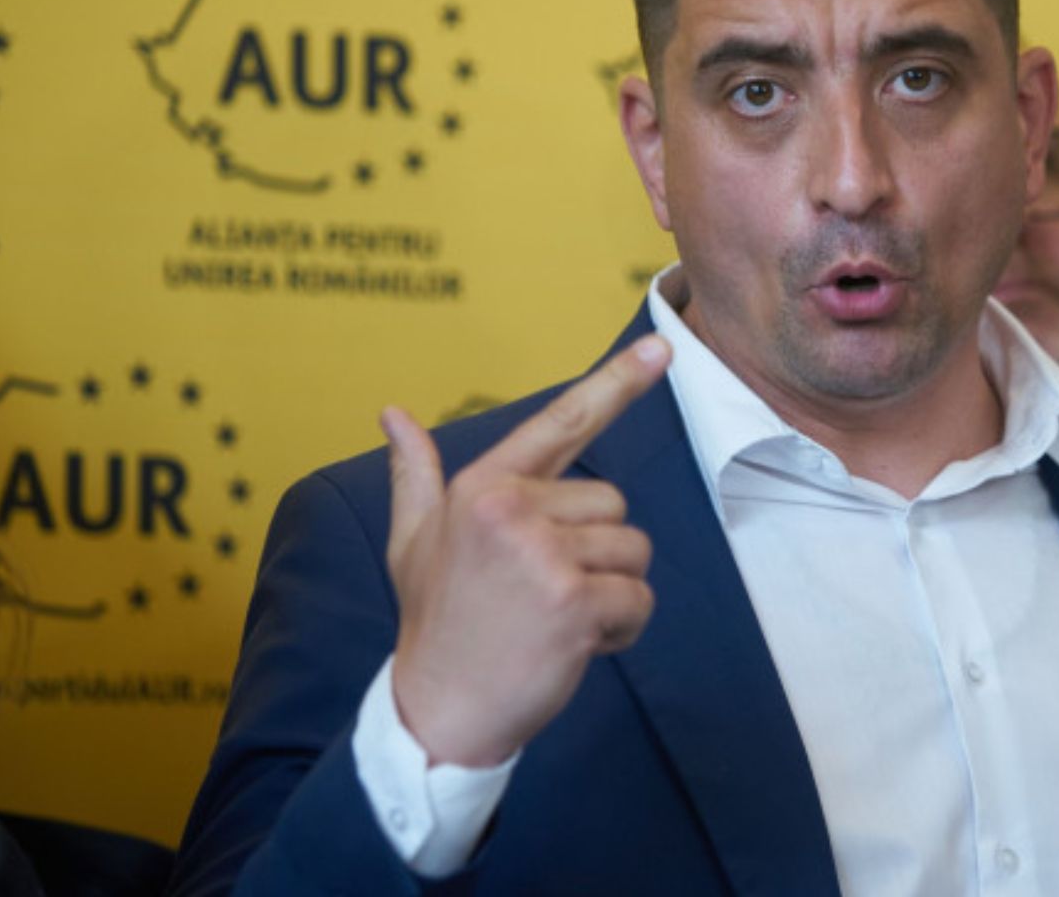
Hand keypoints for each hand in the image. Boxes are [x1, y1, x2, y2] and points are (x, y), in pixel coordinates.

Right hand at [380, 334, 670, 766]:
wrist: (439, 711)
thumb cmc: (438, 623)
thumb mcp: (415, 541)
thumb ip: (415, 475)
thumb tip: (393, 413)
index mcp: (483, 487)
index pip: (563, 422)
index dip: (619, 381)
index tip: (666, 347)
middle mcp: (511, 510)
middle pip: (614, 505)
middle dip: (596, 552)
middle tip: (542, 596)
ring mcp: (543, 554)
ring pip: (633, 551)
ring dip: (611, 593)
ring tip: (555, 621)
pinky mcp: (573, 601)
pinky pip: (638, 599)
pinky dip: (622, 630)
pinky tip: (574, 647)